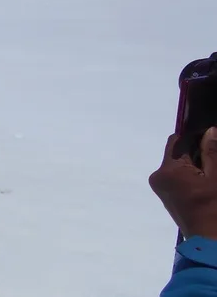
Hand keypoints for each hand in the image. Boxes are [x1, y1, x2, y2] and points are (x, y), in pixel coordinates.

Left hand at [149, 126, 216, 240]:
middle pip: (176, 153)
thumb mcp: (216, 177)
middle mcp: (158, 175)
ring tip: (207, 175)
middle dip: (194, 153)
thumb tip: (209, 130)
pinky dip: (188, 174)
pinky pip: (175, 175)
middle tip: (211, 162)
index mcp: (168, 169)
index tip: (208, 139)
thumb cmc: (214, 207)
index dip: (193, 137)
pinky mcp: (164, 193)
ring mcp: (159, 185)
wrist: (207, 239)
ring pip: (177, 164)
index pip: (177, 142)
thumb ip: (211, 152)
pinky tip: (202, 182)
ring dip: (192, 164)